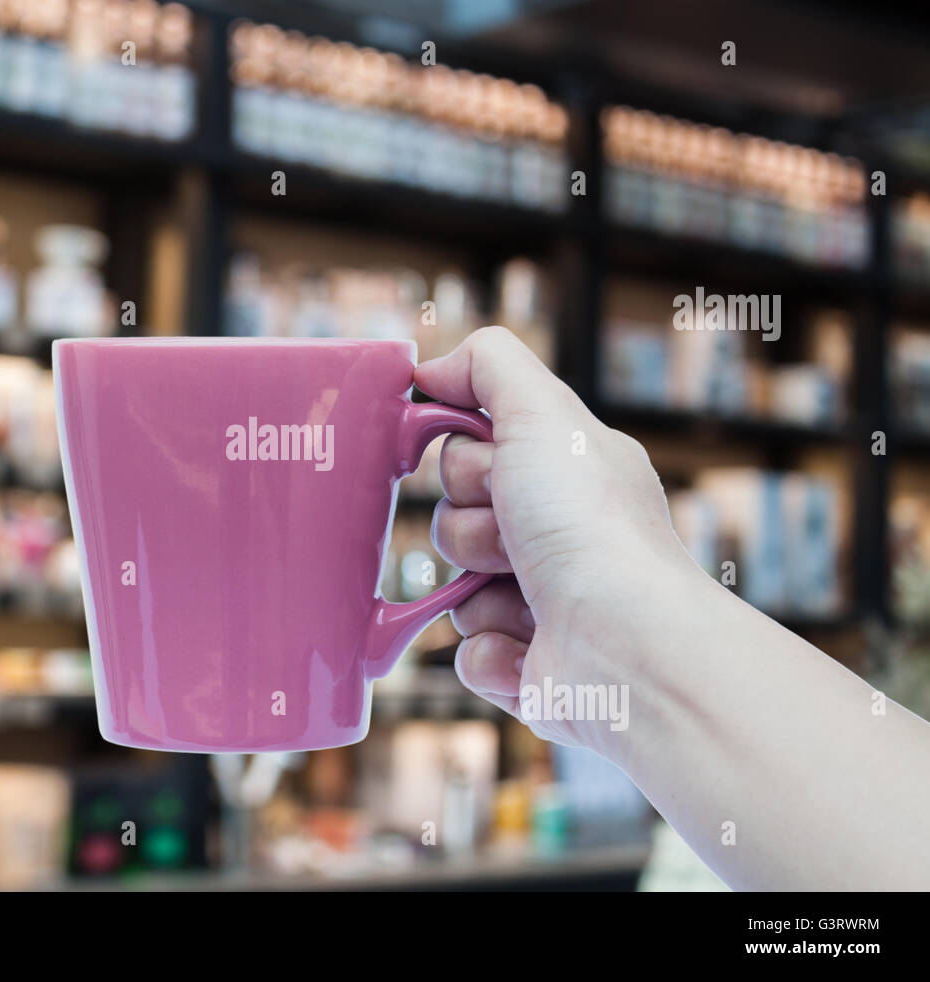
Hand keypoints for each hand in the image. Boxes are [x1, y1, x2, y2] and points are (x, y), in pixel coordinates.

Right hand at [415, 326, 702, 753]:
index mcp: (568, 474)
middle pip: (454, 516)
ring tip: (529, 597)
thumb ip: (489, 366)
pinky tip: (529, 646)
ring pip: (454, 586)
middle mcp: (561, 533)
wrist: (626, 645)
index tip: (489, 466)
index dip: (465, 458)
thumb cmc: (592, 527)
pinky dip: (489, 649)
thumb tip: (434, 369)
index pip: (474, 450)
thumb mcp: (542, 414)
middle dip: (471, 525)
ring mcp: (544, 601)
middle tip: (516, 535)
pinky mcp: (529, 665)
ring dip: (479, 589)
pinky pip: (467, 649)